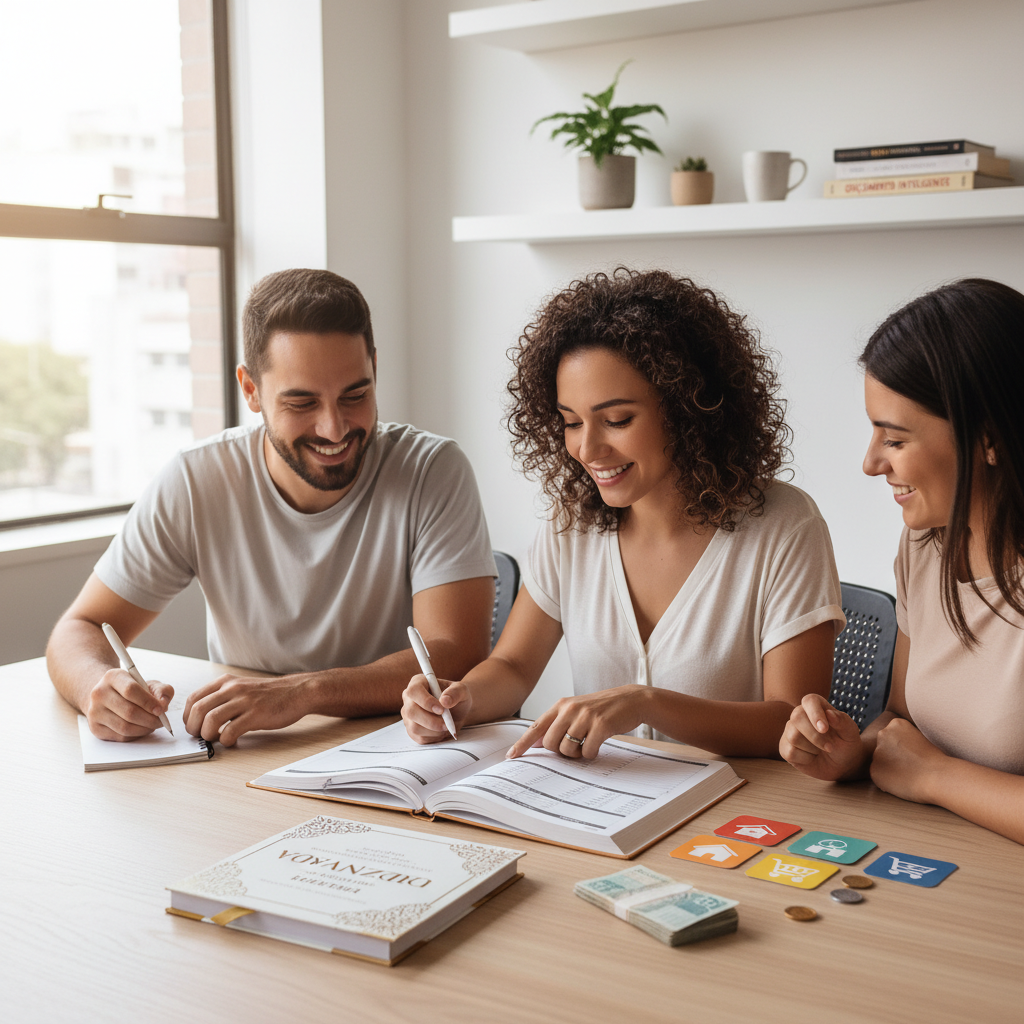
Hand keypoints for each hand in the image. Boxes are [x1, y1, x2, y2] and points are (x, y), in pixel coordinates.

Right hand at [83, 668, 173, 740]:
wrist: (108, 696)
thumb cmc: (133, 690)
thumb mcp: (149, 683)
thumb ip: (162, 690)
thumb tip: (163, 704)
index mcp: (112, 677)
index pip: (131, 690)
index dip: (148, 702)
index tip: (161, 709)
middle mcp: (99, 693)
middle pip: (129, 711)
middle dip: (150, 719)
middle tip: (161, 721)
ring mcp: (94, 711)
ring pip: (124, 727)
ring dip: (144, 729)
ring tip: (153, 725)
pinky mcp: (95, 727)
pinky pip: (120, 737)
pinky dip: (136, 735)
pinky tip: (142, 729)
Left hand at [183, 674, 312, 745]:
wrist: (297, 692)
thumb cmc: (269, 694)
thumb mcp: (242, 687)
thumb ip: (223, 697)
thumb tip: (202, 717)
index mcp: (226, 682)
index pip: (193, 698)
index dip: (188, 717)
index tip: (193, 726)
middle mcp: (232, 689)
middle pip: (198, 709)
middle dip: (194, 728)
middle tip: (200, 736)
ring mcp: (244, 701)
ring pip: (210, 720)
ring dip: (207, 735)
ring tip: (215, 739)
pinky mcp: (256, 715)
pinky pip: (230, 731)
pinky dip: (226, 741)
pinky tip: (232, 740)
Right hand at [401, 674, 471, 743]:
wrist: (457, 710)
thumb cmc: (456, 696)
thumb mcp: (462, 690)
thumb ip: (455, 692)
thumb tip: (444, 701)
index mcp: (418, 683)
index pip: (414, 691)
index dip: (426, 701)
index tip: (441, 710)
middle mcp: (409, 698)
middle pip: (411, 712)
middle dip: (431, 721)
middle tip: (446, 723)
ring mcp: (408, 715)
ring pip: (414, 727)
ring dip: (434, 730)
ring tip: (446, 726)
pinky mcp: (411, 729)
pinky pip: (419, 738)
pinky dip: (434, 737)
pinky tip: (441, 731)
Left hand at [505, 686, 650, 759]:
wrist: (631, 700)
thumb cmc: (602, 709)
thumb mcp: (577, 711)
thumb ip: (557, 723)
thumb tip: (537, 743)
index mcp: (561, 705)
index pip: (536, 726)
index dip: (522, 743)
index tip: (511, 756)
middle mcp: (570, 708)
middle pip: (550, 743)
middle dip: (559, 752)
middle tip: (574, 747)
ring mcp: (585, 716)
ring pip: (567, 749)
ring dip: (576, 754)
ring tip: (587, 744)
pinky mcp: (601, 725)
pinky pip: (587, 752)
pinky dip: (591, 754)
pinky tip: (598, 744)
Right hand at [779, 694, 866, 780]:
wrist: (841, 764)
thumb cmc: (845, 743)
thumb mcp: (850, 733)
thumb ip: (843, 721)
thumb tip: (829, 714)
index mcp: (816, 706)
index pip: (809, 701)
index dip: (815, 713)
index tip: (824, 729)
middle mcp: (800, 715)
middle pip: (797, 717)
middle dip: (815, 736)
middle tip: (830, 747)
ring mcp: (790, 731)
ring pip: (793, 736)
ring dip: (813, 749)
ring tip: (821, 751)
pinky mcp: (785, 747)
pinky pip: (790, 752)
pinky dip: (806, 759)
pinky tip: (812, 757)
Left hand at [870, 717, 948, 803]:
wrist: (937, 776)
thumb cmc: (935, 761)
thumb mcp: (919, 738)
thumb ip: (903, 739)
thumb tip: (895, 748)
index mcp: (895, 724)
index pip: (892, 736)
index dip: (903, 749)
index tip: (914, 754)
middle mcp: (882, 734)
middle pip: (884, 747)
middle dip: (893, 756)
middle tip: (911, 764)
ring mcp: (876, 752)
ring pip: (881, 762)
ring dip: (890, 769)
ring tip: (909, 774)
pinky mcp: (873, 770)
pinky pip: (878, 776)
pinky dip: (887, 780)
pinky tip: (902, 781)